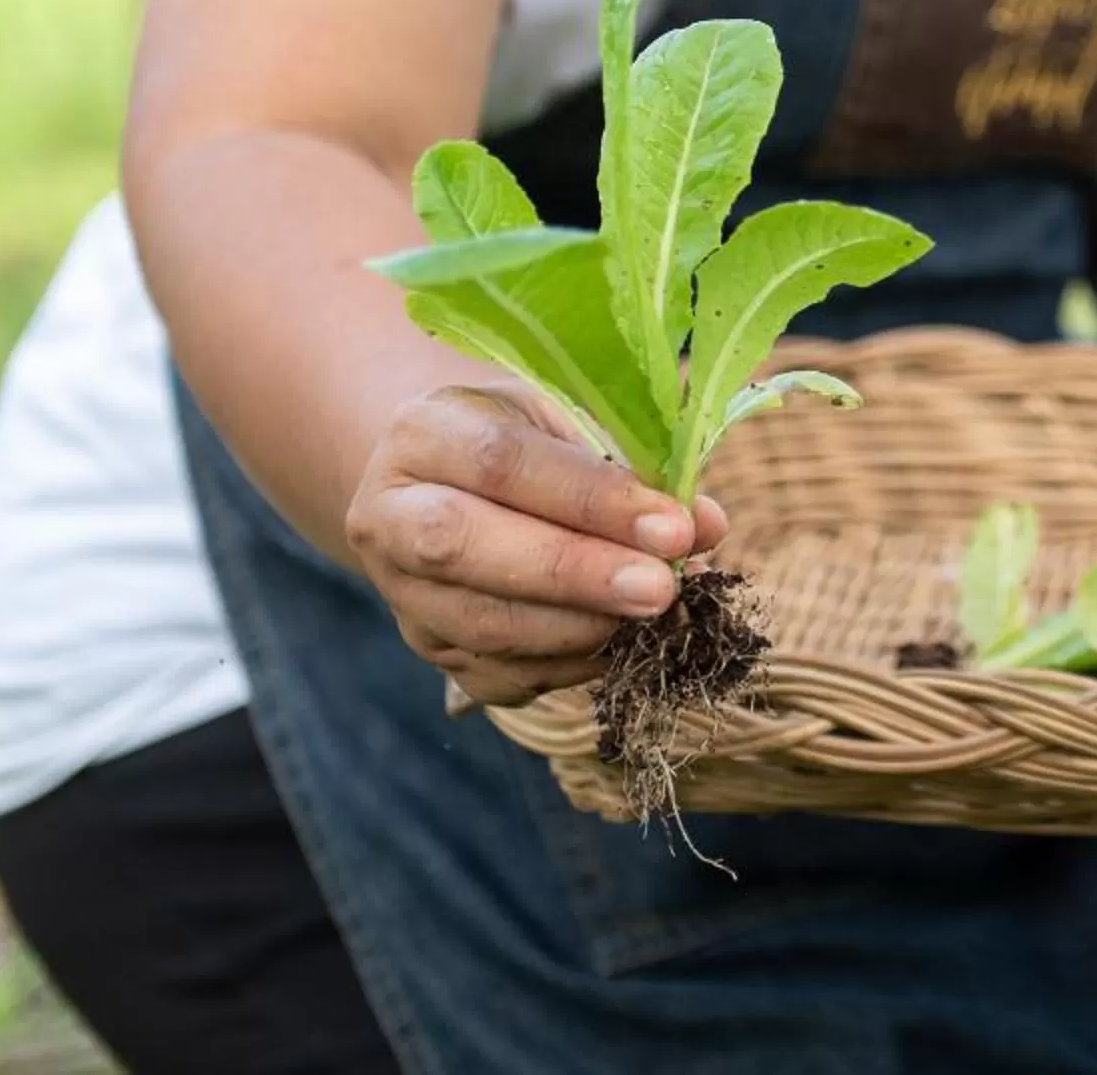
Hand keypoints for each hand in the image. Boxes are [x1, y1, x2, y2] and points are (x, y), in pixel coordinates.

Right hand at [344, 384, 729, 706]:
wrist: (453, 483)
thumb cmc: (528, 440)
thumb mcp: (570, 421)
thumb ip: (632, 464)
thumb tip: (707, 526)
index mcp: (423, 434)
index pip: (502, 463)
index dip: (591, 499)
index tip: (674, 528)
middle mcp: (388, 514)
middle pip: (466, 547)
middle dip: (575, 573)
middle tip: (662, 589)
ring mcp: (400, 591)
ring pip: (482, 624)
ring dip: (581, 629)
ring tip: (656, 617)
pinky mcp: (429, 648)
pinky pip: (499, 676)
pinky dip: (571, 666)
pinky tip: (624, 644)